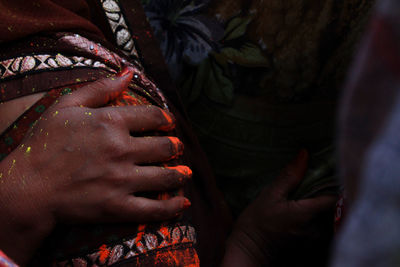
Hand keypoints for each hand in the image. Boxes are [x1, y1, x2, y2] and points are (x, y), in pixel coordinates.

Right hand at [0, 69, 190, 264]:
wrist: (27, 187)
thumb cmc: (43, 144)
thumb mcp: (66, 106)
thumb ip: (100, 88)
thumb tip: (129, 73)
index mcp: (111, 122)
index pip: (154, 117)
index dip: (167, 119)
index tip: (169, 123)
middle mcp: (121, 149)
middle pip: (164, 147)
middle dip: (175, 146)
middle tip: (177, 148)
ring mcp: (121, 180)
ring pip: (165, 176)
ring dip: (180, 174)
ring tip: (186, 174)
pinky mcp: (117, 206)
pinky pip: (153, 209)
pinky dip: (171, 208)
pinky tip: (182, 205)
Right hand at [222, 150, 336, 265]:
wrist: (249, 246)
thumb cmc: (257, 220)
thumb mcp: (270, 194)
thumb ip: (289, 176)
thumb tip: (304, 154)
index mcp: (307, 213)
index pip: (334, 197)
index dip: (335, 183)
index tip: (330, 172)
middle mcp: (315, 227)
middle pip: (333, 207)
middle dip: (327, 192)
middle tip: (319, 178)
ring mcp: (313, 237)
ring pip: (327, 216)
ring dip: (321, 203)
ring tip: (310, 192)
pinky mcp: (308, 241)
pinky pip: (319, 224)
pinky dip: (315, 213)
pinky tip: (303, 206)